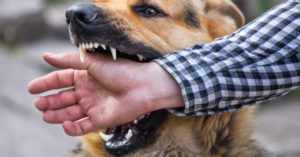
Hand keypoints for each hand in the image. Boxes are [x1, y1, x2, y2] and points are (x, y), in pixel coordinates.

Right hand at [28, 52, 183, 135]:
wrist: (143, 86)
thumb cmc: (120, 70)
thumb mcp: (92, 62)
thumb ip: (68, 61)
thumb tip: (45, 56)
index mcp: (84, 76)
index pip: (60, 80)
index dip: (45, 84)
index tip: (31, 88)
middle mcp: (87, 91)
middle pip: (62, 98)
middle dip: (49, 101)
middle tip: (38, 104)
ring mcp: (93, 106)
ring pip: (69, 112)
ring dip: (56, 114)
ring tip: (45, 114)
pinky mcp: (101, 120)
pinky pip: (83, 126)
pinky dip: (72, 128)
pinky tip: (65, 124)